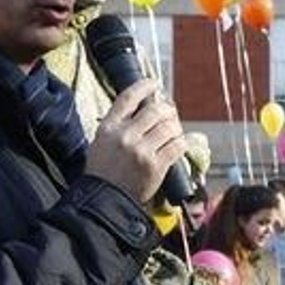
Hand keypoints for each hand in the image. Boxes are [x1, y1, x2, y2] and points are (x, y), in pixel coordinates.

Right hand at [85, 79, 187, 204]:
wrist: (104, 200)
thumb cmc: (103, 172)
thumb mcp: (101, 142)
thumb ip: (118, 126)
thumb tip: (141, 109)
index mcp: (109, 127)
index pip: (128, 98)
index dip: (143, 87)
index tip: (154, 84)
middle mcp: (125, 135)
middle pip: (155, 110)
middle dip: (167, 110)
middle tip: (170, 114)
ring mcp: (140, 151)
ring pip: (169, 127)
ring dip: (176, 128)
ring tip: (174, 132)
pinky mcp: (155, 166)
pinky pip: (177, 146)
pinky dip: (183, 143)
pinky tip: (184, 143)